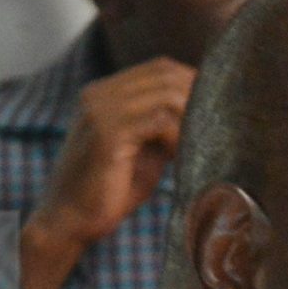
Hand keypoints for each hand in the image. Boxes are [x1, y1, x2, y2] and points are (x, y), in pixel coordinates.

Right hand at [20, 57, 195, 288]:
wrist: (69, 221)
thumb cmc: (109, 191)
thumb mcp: (144, 151)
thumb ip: (165, 129)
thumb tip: (205, 114)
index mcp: (105, 94)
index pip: (160, 68)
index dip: (192, 82)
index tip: (217, 108)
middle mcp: (100, 94)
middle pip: (166, 75)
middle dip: (198, 97)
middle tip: (218, 126)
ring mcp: (100, 111)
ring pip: (166, 95)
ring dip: (190, 118)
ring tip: (200, 144)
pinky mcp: (107, 134)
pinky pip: (158, 121)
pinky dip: (178, 137)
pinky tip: (181, 158)